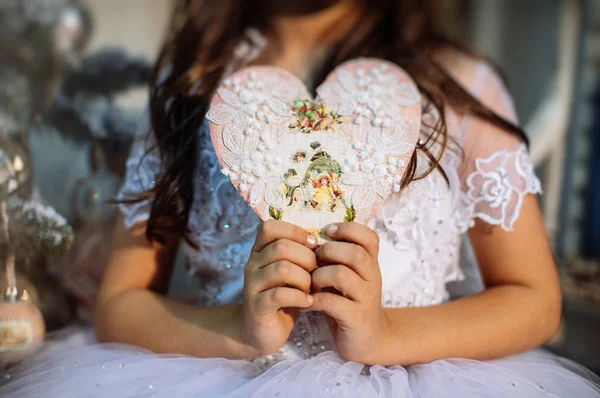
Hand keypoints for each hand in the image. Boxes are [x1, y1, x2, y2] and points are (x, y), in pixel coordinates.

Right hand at [240, 220, 317, 355]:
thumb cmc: (283, 297)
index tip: (313, 245)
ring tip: (311, 289)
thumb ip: (301, 255)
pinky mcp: (257, 306)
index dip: (295, 232)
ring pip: (282, 269)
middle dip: (306, 258)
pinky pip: (280, 294)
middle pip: (281, 247)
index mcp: (260, 251)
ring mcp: (252, 285)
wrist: (260, 331)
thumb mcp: (292, 272)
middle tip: (316, 272)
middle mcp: (252, 264)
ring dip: (304, 279)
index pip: (270, 227)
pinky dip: (299, 297)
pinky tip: (308, 302)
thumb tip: (325, 243)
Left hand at [310, 222, 387, 363]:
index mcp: (371, 264)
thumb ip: (336, 259)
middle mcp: (372, 278)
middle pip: (355, 253)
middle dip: (328, 252)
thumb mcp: (348, 276)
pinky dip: (314, 300)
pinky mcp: (356, 318)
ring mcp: (366, 298)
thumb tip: (309, 237)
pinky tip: (306, 302)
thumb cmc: (350, 302)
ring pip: (342, 275)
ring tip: (309, 283)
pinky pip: (333, 302)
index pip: (369, 237)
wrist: (369, 340)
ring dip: (318, 276)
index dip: (347, 229)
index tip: (327, 232)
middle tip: (313, 260)